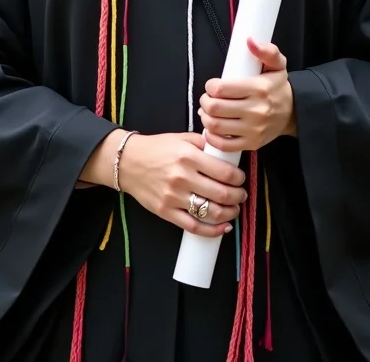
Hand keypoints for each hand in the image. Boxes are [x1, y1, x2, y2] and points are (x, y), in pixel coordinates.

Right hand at [117, 131, 246, 237]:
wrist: (128, 162)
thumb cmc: (157, 148)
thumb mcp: (181, 138)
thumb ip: (204, 143)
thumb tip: (225, 150)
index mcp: (189, 156)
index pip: (224, 172)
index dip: (239, 178)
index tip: (241, 179)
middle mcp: (183, 177)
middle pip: (221, 194)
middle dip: (238, 196)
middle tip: (241, 195)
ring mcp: (174, 197)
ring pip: (211, 212)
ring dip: (229, 213)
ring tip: (234, 209)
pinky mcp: (166, 212)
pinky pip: (194, 226)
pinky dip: (212, 231)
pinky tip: (223, 227)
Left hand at [198, 39, 295, 152]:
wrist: (293, 113)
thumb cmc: (278, 87)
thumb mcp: (277, 64)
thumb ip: (266, 50)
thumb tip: (250, 40)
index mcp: (259, 88)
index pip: (221, 88)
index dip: (210, 86)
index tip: (212, 85)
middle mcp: (256, 110)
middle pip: (215, 108)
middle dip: (205, 101)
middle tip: (208, 98)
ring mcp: (253, 129)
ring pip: (215, 125)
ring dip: (205, 117)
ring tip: (208, 111)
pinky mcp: (251, 143)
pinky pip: (224, 145)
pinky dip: (212, 137)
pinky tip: (212, 128)